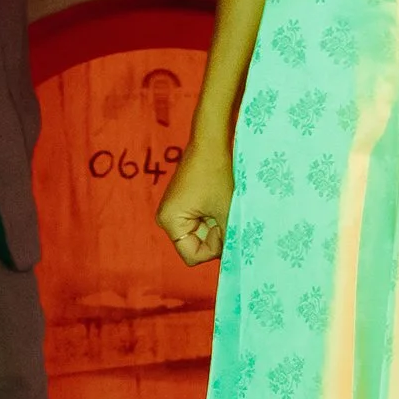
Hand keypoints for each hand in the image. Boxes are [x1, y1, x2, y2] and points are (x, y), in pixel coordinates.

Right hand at [157, 137, 233, 267]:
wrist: (211, 141)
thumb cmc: (217, 173)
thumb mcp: (226, 211)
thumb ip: (227, 238)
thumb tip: (232, 257)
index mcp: (170, 222)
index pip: (193, 256)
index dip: (213, 247)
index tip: (222, 226)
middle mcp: (166, 219)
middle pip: (194, 245)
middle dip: (213, 236)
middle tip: (224, 214)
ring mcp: (173, 211)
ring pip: (199, 234)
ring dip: (214, 225)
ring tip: (221, 205)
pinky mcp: (181, 204)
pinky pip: (198, 222)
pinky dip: (211, 217)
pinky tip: (217, 201)